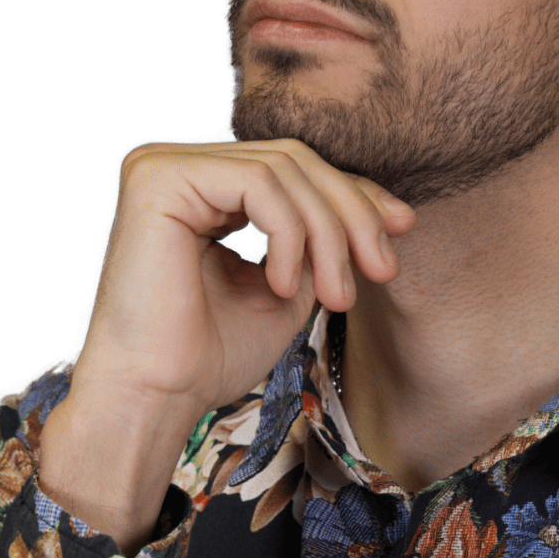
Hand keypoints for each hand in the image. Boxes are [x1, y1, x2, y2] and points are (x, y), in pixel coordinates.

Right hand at [37, 139, 414, 550]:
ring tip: (337, 295)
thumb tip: (379, 210)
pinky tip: (284, 285)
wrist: (157, 397)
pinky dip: (289, 234)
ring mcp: (164, 166)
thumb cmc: (209, 357)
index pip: (293, 170)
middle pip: (294, 159)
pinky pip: (258, 183)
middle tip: (382, 271)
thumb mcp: (288, 289)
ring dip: (328, 234)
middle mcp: (180, 168)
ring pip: (284, 168)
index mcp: (204, 190)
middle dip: (352, 214)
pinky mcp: (158, 178)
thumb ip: (319, 242)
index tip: (401, 230)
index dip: (353, 195)